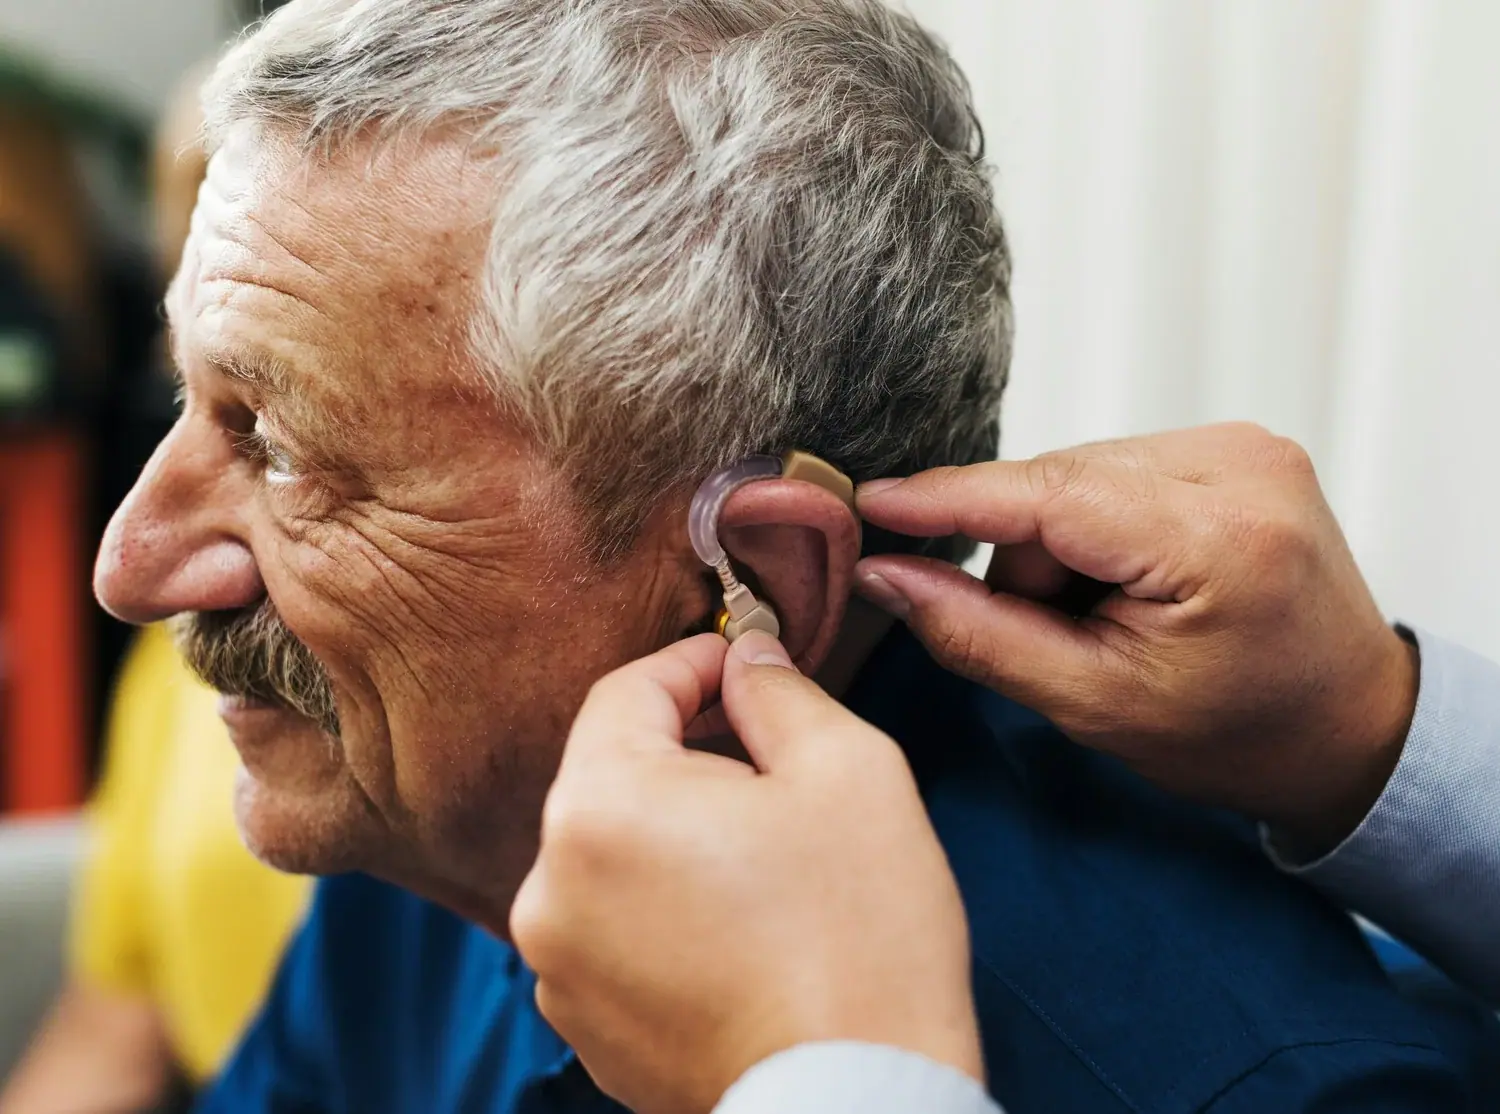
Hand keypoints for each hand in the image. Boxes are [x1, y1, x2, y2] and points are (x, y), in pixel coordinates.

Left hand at [510, 632, 980, 1113]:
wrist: (855, 1105)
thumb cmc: (861, 940)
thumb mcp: (848, 771)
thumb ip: (780, 691)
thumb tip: (748, 657)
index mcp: (601, 805)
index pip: (627, 690)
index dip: (693, 663)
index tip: (745, 666)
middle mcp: (550, 885)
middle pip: (613, 772)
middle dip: (689, 751)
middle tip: (773, 762)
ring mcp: (558, 965)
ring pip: (614, 850)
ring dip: (676, 830)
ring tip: (765, 857)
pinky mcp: (583, 1023)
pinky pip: (613, 925)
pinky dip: (663, 904)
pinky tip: (739, 924)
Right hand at [854, 423, 1418, 856]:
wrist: (1351, 726)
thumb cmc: (1240, 735)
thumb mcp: (1096, 705)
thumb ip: (979, 634)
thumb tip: (886, 575)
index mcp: (1218, 538)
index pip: (1047, 495)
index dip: (949, 498)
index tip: (871, 501)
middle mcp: (1240, 466)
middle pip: (1056, 484)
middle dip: (1027, 559)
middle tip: (1062, 635)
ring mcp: (1246, 446)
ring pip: (1077, 475)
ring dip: (1061, 545)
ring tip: (1110, 615)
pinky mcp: (1239, 446)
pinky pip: (1115, 471)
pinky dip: (1097, 528)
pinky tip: (1131, 582)